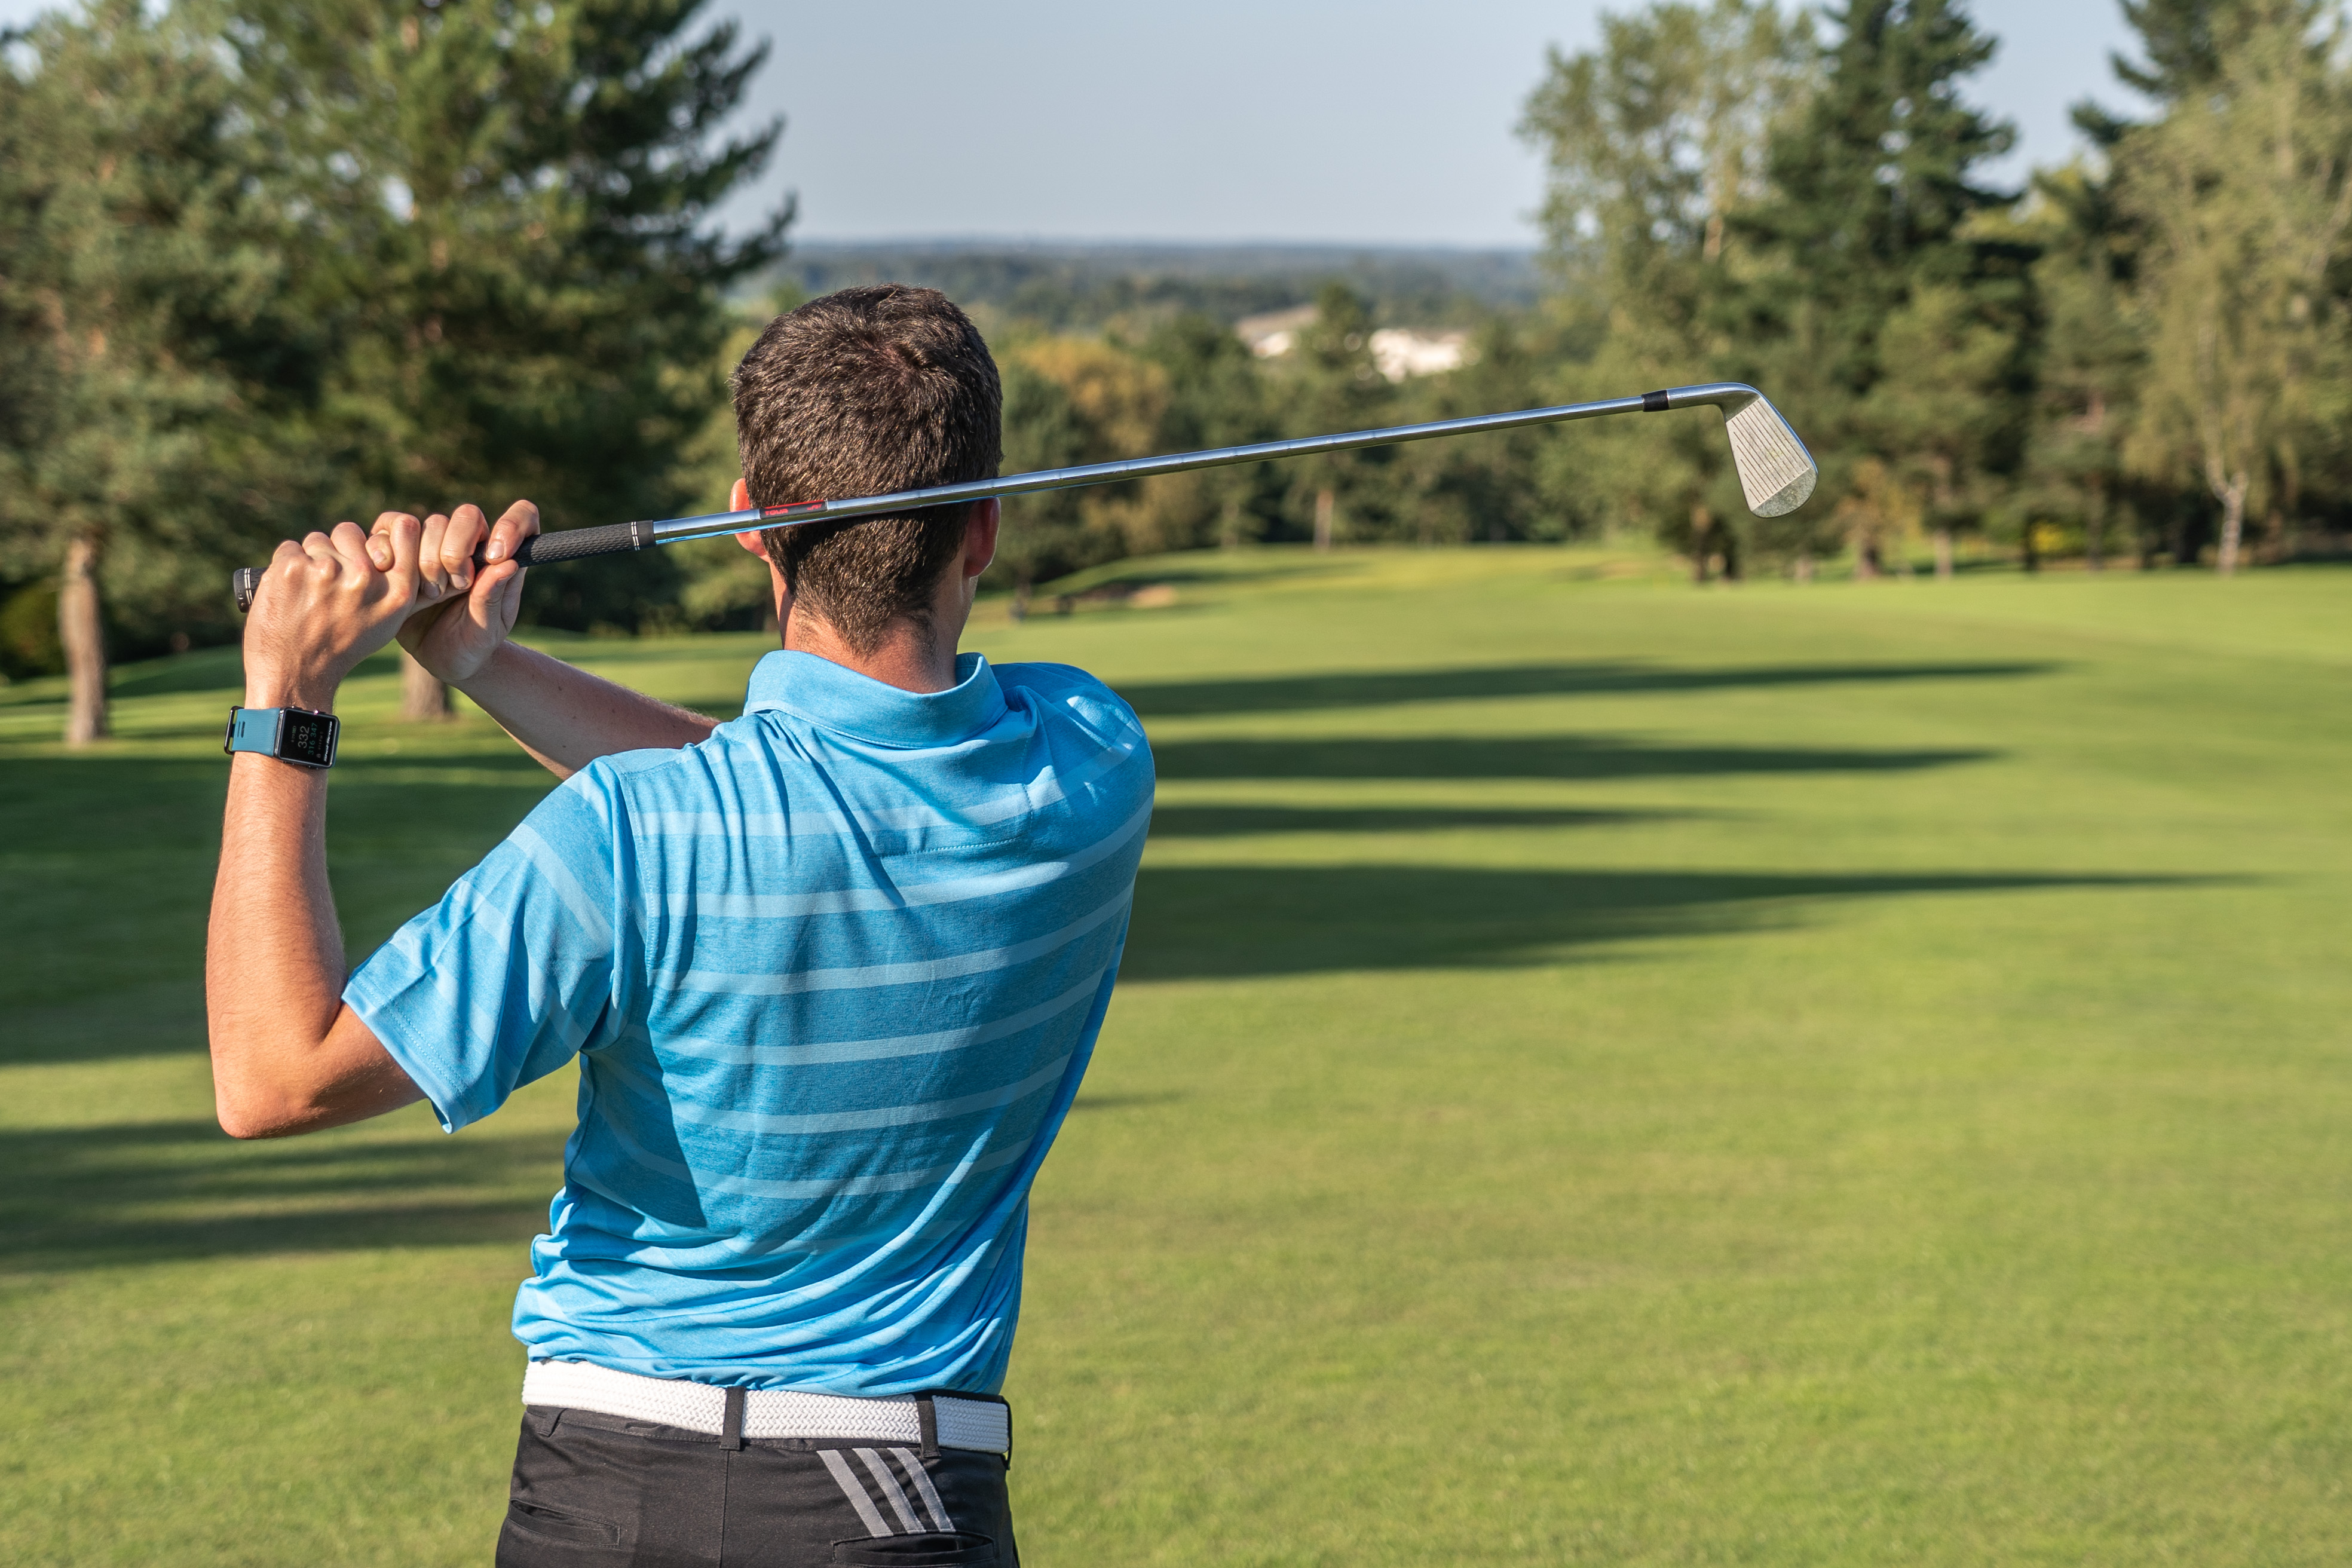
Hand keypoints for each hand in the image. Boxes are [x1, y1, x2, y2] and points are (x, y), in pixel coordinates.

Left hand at [242, 516, 420, 709]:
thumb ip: (392, 584)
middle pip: (349, 533)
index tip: (371, 551)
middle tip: (329, 587)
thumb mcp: (385, 622)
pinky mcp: (292, 568)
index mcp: (396, 591)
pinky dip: (285, 567)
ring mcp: (328, 570)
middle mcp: (366, 577)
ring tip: (308, 595)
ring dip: (309, 560)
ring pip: (316, 541)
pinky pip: (289, 548)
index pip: (404, 528)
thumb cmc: (339, 649)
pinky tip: (290, 594)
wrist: (295, 675)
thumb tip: (381, 544)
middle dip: (337, 551)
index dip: (384, 535)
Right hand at [393, 500, 537, 684]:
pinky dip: (390, 549)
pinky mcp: (400, 550)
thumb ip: (493, 597)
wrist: (438, 660)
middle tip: (458, 586)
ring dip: (428, 560)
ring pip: (428, 523)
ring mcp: (433, 545)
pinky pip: (389, 527)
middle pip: (466, 515)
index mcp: (501, 556)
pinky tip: (398, 579)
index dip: (511, 524)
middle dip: (458, 550)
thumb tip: (507, 563)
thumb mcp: (488, 629)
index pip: (521, 516)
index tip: (496, 556)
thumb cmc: (473, 644)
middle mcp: (470, 544)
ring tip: (432, 595)